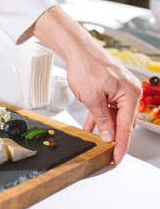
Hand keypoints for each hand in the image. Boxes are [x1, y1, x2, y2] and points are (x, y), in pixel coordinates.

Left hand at [31, 6, 141, 164]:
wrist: (77, 50)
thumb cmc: (86, 67)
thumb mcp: (92, 99)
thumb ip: (102, 119)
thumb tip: (109, 135)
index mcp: (130, 94)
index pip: (126, 127)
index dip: (121, 145)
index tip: (117, 158)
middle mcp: (129, 92)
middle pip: (123, 122)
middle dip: (115, 138)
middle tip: (110, 155)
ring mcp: (120, 89)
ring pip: (114, 115)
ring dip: (105, 127)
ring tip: (100, 143)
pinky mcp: (111, 88)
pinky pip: (107, 107)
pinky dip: (99, 117)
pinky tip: (91, 128)